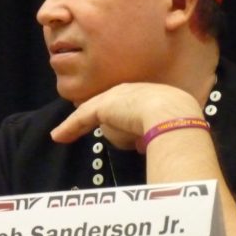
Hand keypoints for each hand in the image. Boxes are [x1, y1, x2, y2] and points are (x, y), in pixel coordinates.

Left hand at [50, 83, 202, 151]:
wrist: (173, 116)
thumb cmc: (178, 124)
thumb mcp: (164, 128)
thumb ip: (149, 134)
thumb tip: (141, 144)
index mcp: (149, 94)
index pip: (126, 103)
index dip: (117, 113)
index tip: (111, 121)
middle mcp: (130, 91)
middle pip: (106, 104)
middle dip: (95, 114)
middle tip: (81, 125)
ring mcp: (115, 97)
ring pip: (91, 111)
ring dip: (76, 125)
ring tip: (64, 134)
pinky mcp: (102, 107)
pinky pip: (81, 119)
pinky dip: (69, 128)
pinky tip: (57, 136)